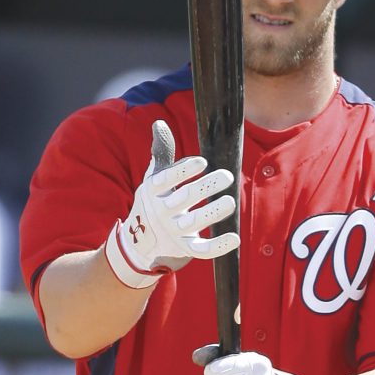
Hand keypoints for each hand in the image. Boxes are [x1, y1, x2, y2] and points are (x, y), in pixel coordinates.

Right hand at [105, 121, 239, 287]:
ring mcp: (172, 232)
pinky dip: (218, 246)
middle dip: (206, 187)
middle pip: (184, 199)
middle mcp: (161, 212)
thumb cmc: (154, 201)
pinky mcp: (184, 249)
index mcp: (153, 191)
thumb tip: (159, 123)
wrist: (140, 243)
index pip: (166, 180)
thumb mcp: (153, 178)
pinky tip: (235, 238)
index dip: (183, 170)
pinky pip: (202, 250)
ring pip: (194, 223)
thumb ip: (161, 153)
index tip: (202, 161)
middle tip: (228, 176)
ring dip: (213, 213)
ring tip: (231, 201)